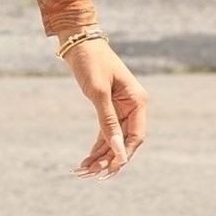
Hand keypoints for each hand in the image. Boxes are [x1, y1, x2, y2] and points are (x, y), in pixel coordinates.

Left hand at [64, 40, 146, 176]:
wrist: (78, 41)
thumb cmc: (91, 62)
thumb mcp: (98, 92)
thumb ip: (108, 122)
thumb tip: (117, 150)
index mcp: (137, 101)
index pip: (136, 136)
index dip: (124, 155)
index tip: (109, 171)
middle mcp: (133, 106)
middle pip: (125, 140)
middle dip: (109, 158)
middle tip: (91, 174)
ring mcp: (121, 107)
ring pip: (114, 139)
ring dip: (101, 155)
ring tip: (84, 170)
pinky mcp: (108, 106)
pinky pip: (106, 131)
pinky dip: (97, 146)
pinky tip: (86, 159)